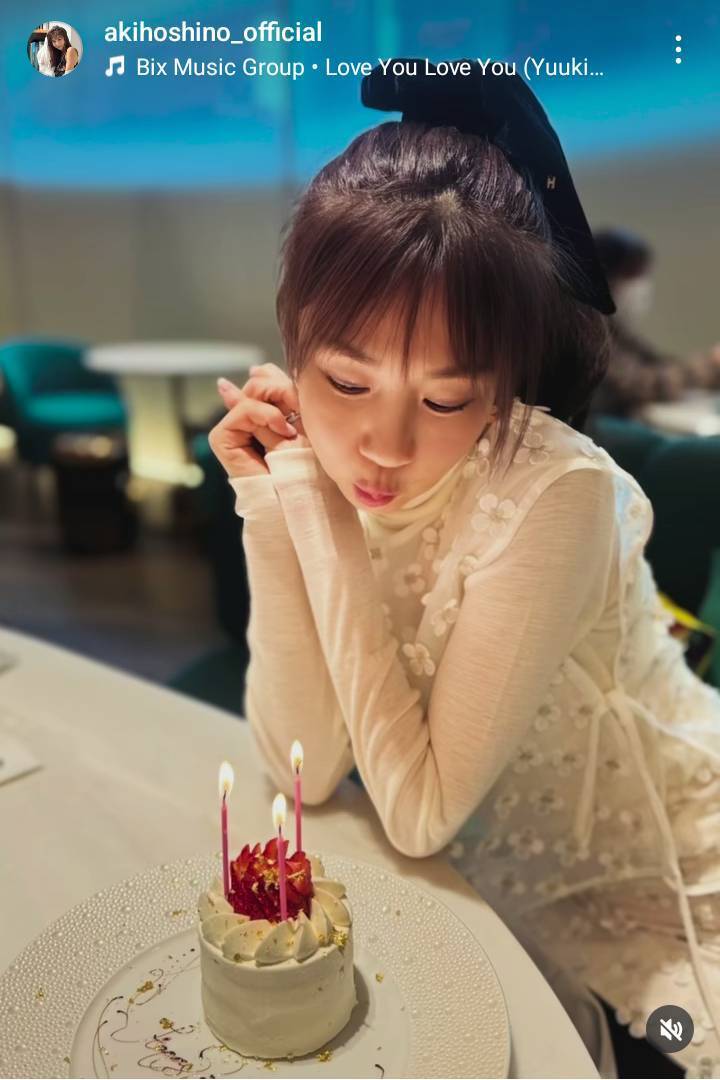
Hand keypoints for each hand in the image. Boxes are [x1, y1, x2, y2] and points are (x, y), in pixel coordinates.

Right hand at [208, 363, 309, 477]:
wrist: (300, 496)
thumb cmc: (307, 463)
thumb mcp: (300, 420)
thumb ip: (278, 393)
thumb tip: (254, 368)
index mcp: (264, 414)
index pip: (265, 378)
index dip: (282, 379)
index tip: (302, 397)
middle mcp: (246, 419)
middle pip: (258, 381)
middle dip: (281, 389)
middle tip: (298, 407)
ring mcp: (233, 428)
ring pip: (251, 393)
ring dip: (277, 406)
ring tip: (292, 428)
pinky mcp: (222, 438)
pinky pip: (243, 410)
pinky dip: (265, 415)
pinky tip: (284, 431)